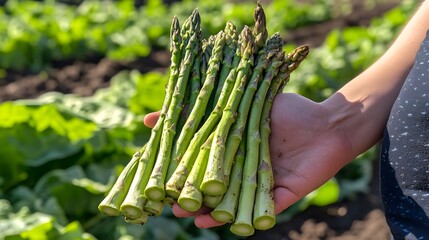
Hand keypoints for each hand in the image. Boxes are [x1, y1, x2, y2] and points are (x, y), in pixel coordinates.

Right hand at [143, 93, 353, 227]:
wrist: (328, 122)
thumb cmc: (288, 110)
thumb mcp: (241, 102)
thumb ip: (205, 107)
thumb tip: (152, 117)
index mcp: (235, 150)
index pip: (203, 165)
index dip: (183, 173)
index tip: (161, 179)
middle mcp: (245, 170)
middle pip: (214, 187)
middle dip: (193, 197)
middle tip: (172, 205)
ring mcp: (262, 184)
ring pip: (233, 202)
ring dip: (212, 212)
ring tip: (192, 217)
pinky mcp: (281, 195)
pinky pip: (261, 209)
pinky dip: (245, 217)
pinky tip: (226, 223)